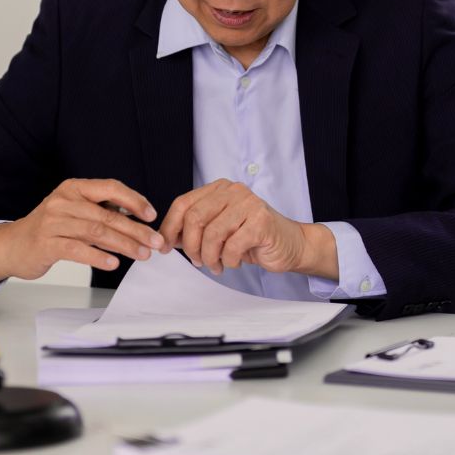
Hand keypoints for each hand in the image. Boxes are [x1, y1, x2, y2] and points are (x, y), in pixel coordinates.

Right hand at [0, 178, 163, 288]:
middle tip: (155, 243)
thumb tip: (137, 218)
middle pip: (107, 215)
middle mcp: (63, 201)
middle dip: (136, 230)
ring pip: (96, 232)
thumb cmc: (49, 229)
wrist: (11, 245)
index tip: (151, 215)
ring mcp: (53, 222)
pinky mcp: (46, 243)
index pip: (110, 187)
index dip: (134, 200)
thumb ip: (101, 211)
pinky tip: (113, 263)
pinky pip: (77, 249)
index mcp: (74, 188)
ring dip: (124, 245)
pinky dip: (98, 256)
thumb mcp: (75, 211)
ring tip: (141, 255)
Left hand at [158, 179, 333, 277]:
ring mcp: (249, 204)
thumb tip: (164, 239)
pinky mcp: (261, 222)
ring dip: (210, 257)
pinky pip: (232, 247)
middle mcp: (234, 191)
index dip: (169, 227)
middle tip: (197, 261)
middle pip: (194, 218)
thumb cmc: (252, 237)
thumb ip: (194, 229)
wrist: (290, 244)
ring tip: (217, 265)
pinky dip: (229, 260)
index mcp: (219, 189)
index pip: (183, 203)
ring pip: (212, 234)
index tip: (164, 247)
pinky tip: (234, 262)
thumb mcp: (218, 229)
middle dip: (190, 246)